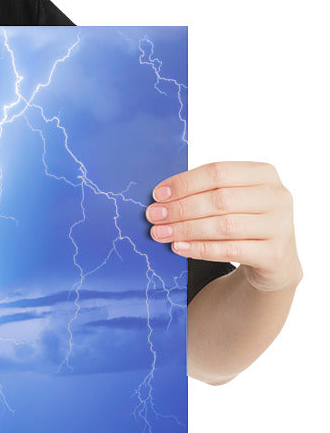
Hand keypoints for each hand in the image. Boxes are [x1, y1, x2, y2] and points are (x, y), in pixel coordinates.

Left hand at [145, 161, 301, 292]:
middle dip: (180, 208)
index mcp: (264, 174)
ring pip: (224, 225)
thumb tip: (161, 197)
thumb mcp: (232, 200)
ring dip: (186, 229)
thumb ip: (205, 192)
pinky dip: (200, 248)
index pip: (218, 172)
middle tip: (154, 216)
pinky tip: (179, 247)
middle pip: (219, 199)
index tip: (158, 194)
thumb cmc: (244, 222)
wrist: (275, 260)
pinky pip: (230, 250)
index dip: (185, 183)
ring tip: (160, 233)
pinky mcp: (274, 254)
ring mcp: (280, 226)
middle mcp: (277, 197)